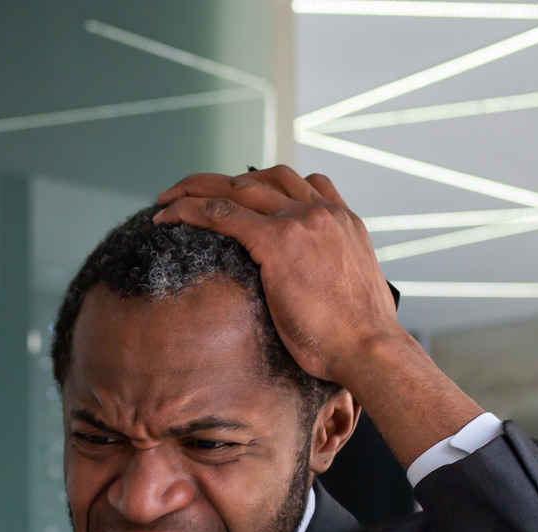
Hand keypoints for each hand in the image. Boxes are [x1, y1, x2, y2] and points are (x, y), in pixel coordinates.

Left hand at [152, 168, 481, 464]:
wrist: (370, 348)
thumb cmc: (360, 338)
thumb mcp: (349, 291)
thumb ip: (332, 274)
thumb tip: (320, 293)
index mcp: (343, 220)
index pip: (298, 183)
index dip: (260, 186)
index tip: (234, 197)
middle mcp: (323, 211)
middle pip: (263, 177)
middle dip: (222, 181)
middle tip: (189, 193)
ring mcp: (301, 222)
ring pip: (238, 187)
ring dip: (197, 188)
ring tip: (167, 201)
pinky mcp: (279, 241)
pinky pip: (223, 213)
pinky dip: (190, 210)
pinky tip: (167, 218)